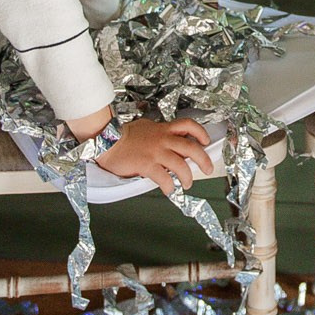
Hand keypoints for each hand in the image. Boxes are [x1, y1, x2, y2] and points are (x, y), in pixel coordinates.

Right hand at [94, 116, 211, 195]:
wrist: (106, 140)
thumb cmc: (123, 135)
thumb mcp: (145, 127)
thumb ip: (158, 133)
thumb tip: (168, 140)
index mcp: (162, 129)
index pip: (187, 125)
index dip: (200, 133)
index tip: (206, 141)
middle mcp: (162, 139)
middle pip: (191, 147)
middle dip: (203, 159)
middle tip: (208, 168)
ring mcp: (155, 152)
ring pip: (181, 165)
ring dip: (187, 177)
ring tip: (187, 184)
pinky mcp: (146, 164)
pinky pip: (164, 178)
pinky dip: (169, 186)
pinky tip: (169, 190)